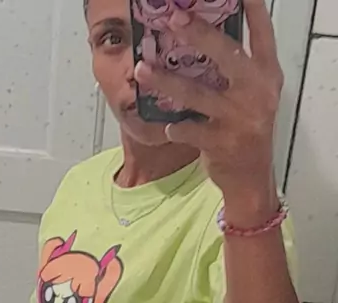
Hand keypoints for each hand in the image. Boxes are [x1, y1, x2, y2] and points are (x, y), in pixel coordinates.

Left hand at [135, 0, 282, 217]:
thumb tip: (198, 34)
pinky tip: (165, 125)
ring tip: (141, 70)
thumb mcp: (252, 94)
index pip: (261, 30)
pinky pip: (188, 129)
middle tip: (173, 19)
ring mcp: (240, 118)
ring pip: (196, 93)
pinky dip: (174, 127)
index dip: (250, 6)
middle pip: (226, 54)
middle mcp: (258, 91)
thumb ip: (236, 67)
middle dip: (199, 34)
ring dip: (165, 81)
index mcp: (267, 73)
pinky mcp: (222, 143)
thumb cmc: (245, 129)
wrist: (250, 179)